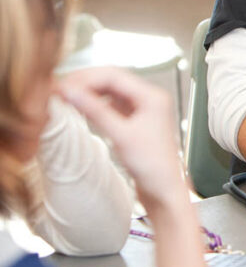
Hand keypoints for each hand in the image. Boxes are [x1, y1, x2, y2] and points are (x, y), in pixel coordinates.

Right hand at [58, 67, 181, 207]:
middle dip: (86, 82)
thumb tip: (71, 92)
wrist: (163, 190)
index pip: (114, 76)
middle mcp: (149, 99)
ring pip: (110, 91)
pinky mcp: (134, 121)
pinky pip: (111, 105)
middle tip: (60, 88)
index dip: (86, 78)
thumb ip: (95, 111)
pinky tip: (81, 107)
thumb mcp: (121, 136)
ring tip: (66, 96)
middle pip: (112, 80)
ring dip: (89, 92)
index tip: (63, 85)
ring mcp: (142, 110)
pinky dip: (95, 103)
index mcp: (152, 96)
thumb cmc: (153, 166)